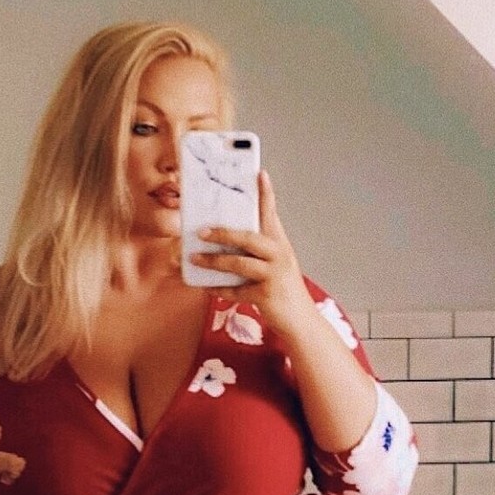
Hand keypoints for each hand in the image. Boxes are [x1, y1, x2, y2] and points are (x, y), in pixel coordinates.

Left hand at [189, 170, 316, 336]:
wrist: (300, 320)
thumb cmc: (283, 289)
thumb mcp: (276, 263)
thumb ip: (257, 250)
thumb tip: (223, 239)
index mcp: (280, 244)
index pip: (271, 214)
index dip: (266, 194)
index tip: (259, 174)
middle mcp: (279, 256)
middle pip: (249, 237)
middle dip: (223, 233)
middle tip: (201, 231)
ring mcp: (274, 275)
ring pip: (239, 263)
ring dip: (214, 261)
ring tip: (194, 259)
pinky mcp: (266, 295)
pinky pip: (236, 290)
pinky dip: (219, 288)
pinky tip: (206, 287)